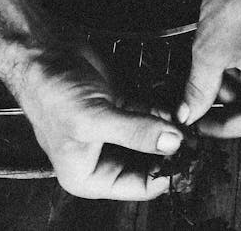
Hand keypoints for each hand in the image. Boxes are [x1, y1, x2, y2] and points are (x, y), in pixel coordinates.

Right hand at [18, 44, 183, 199]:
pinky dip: (167, 112)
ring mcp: (118, 131)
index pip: (141, 187)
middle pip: (153, 163)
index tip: (192, 157)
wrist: (45, 52)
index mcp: (89, 175)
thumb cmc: (50, 91)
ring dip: (173, 129)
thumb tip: (172, 144)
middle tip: (195, 136)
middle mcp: (105, 157)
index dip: (168, 174)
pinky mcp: (126, 108)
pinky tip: (176, 108)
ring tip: (186, 122)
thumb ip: (136, 133)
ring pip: (158, 138)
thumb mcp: (93, 120)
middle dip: (174, 149)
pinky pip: (156, 116)